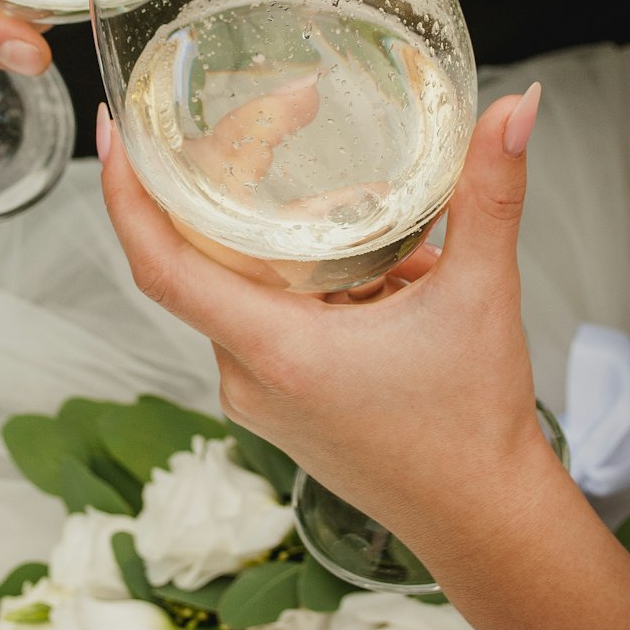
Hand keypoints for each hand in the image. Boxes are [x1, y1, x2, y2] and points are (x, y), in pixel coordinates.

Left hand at [97, 83, 548, 554]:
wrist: (482, 520)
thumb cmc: (474, 426)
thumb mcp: (483, 295)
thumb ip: (491, 194)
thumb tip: (516, 109)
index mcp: (277, 349)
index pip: (161, 266)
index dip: (126, 196)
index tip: (114, 134)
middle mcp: (250, 376)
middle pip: (205, 258)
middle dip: (237, 186)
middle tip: (283, 118)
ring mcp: (257, 396)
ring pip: (243, 287)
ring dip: (290, 238)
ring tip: (370, 213)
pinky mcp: (275, 405)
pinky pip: (265, 321)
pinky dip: (305, 282)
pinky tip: (376, 272)